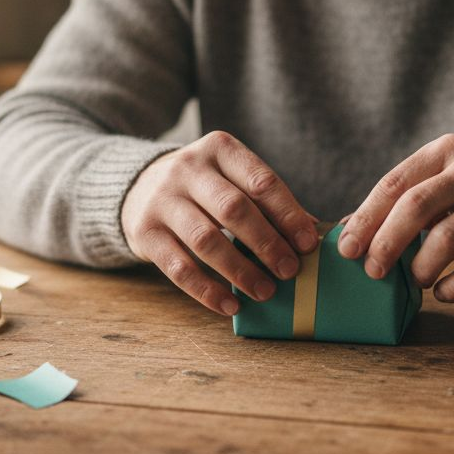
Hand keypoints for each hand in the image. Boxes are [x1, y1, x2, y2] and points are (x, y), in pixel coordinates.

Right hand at [122, 131, 319, 315]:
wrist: (139, 187)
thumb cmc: (205, 188)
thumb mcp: (233, 179)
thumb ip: (268, 202)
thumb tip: (314, 236)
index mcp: (219, 148)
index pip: (261, 181)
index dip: (288, 215)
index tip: (308, 244)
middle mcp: (187, 168)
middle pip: (234, 209)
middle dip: (267, 243)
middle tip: (290, 271)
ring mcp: (162, 200)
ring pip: (206, 240)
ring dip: (240, 271)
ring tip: (265, 291)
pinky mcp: (144, 232)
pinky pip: (178, 268)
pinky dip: (207, 291)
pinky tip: (230, 305)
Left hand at [337, 134, 453, 302]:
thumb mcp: (442, 184)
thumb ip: (399, 203)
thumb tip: (344, 232)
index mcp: (445, 151)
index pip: (394, 183)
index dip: (366, 219)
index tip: (346, 250)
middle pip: (417, 206)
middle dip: (387, 242)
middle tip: (372, 271)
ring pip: (447, 237)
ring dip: (422, 267)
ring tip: (416, 280)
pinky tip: (443, 293)